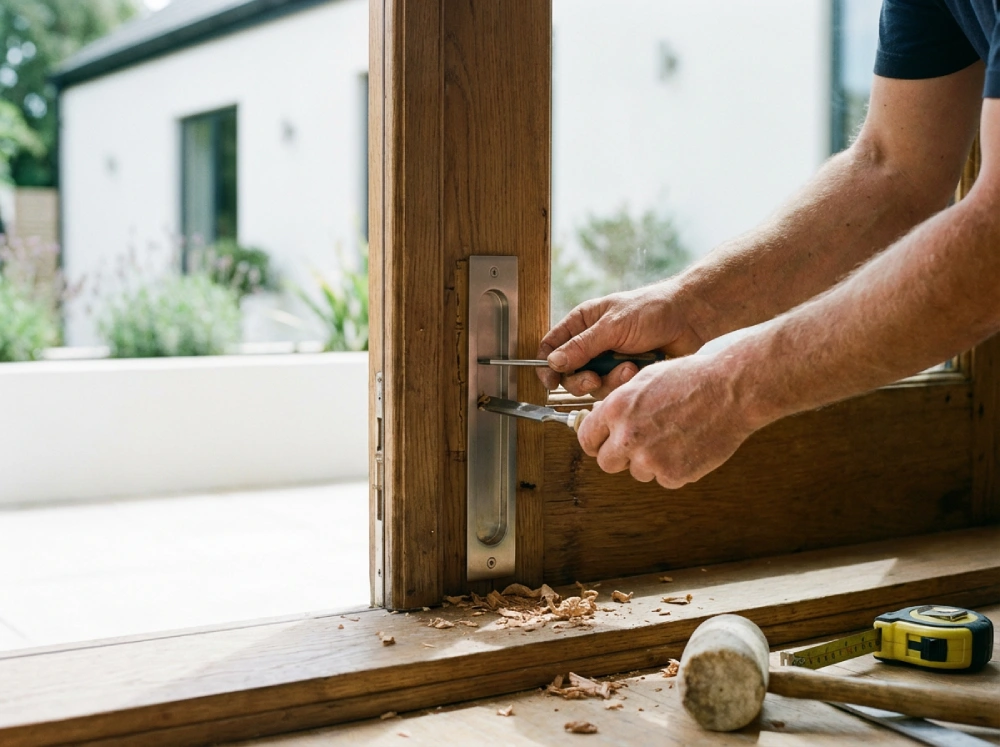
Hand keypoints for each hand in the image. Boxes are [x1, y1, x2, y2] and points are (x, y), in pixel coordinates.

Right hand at [538, 281, 704, 397]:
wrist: (689, 319)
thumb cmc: (652, 310)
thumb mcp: (613, 326)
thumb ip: (582, 346)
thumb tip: (553, 363)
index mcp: (582, 323)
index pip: (551, 346)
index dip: (546, 366)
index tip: (550, 381)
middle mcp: (591, 343)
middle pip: (569, 373)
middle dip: (582, 380)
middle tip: (595, 379)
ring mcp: (608, 360)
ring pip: (592, 385)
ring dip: (610, 380)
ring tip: (630, 367)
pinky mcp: (624, 374)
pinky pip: (613, 390)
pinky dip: (624, 383)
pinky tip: (638, 369)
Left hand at [576, 354, 757, 487]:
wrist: (732, 390)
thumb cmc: (691, 378)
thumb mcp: (645, 379)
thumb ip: (620, 404)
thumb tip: (602, 421)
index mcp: (616, 409)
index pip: (587, 438)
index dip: (597, 442)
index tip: (604, 444)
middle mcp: (627, 436)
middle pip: (607, 463)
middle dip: (620, 457)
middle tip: (639, 446)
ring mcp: (650, 459)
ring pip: (639, 472)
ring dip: (652, 461)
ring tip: (676, 436)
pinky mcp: (674, 474)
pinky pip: (666, 479)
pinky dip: (676, 467)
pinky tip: (690, 444)